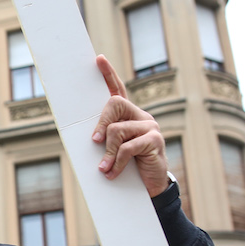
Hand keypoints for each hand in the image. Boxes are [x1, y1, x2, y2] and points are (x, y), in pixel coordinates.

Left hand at [90, 55, 169, 197]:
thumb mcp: (113, 149)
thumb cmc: (129, 166)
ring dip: (108, 152)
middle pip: (114, 105)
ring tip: (105, 168)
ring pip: (117, 129)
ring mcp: (150, 126)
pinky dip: (116, 162)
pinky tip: (112, 173)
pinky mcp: (155, 140)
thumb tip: (90, 137)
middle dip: (100, 124)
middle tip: (94, 142)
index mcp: (129, 115)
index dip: (108, 74)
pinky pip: (128, 147)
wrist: (150, 187)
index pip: (117, 90)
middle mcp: (141, 116)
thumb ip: (105, 138)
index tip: (98, 59)